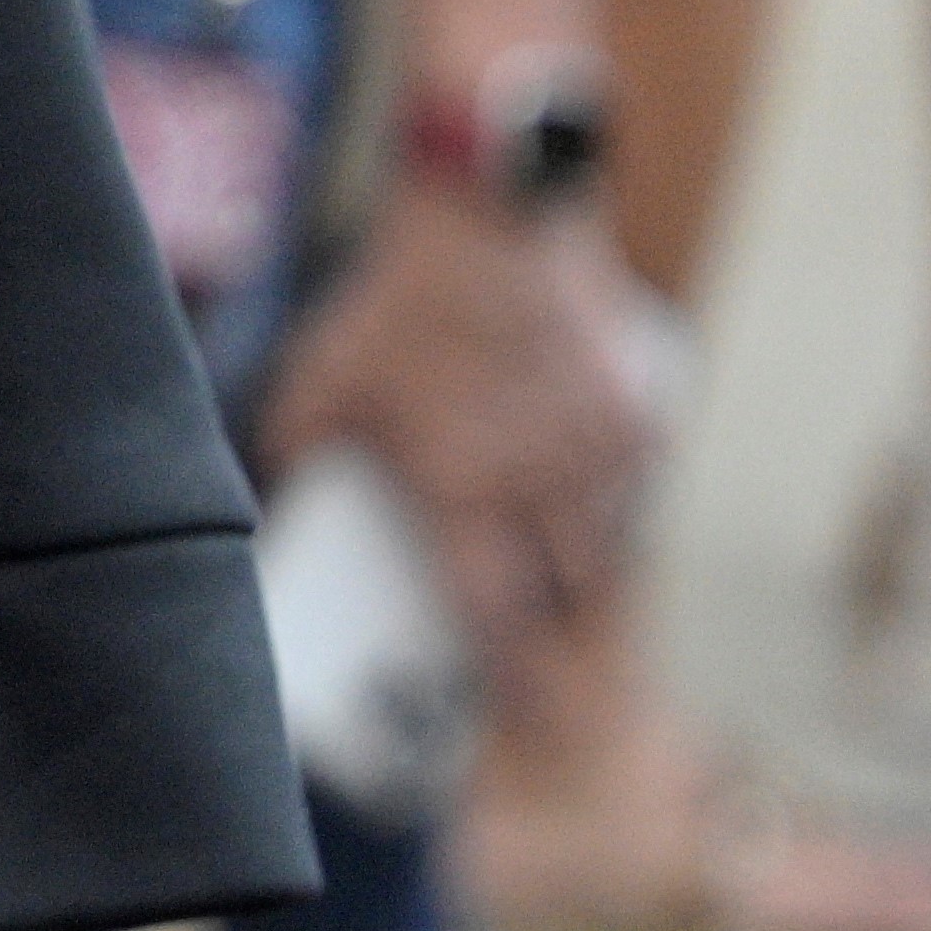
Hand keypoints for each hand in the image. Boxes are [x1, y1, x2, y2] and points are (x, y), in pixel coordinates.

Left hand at [261, 186, 656, 659]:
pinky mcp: (639, 407)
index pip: (495, 617)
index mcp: (464, 492)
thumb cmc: (400, 299)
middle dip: (550, 619)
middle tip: (533, 637)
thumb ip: (302, 444)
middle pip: (562, 590)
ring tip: (544, 547)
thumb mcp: (323, 375)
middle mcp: (543, 484)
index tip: (530, 720)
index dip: (513, 677)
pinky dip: (603, 486)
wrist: (495, 210)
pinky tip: (568, 466)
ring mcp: (601, 449)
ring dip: (577, 551)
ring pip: (602, 534)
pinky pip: (629, 476)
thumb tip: (291, 484)